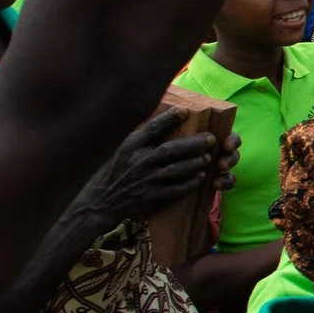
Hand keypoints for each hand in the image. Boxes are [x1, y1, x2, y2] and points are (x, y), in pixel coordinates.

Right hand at [85, 110, 228, 224]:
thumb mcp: (123, 150)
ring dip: (195, 163)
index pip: (152, 129)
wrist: (103, 201)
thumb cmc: (117, 171)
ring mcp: (147, 180)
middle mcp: (139, 162)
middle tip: (210, 139)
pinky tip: (201, 176)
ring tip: (207, 158)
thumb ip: (142, 138)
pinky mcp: (153, 197)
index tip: (184, 111)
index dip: (169, 119)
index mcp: (131, 146)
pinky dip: (191, 182)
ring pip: (177, 169)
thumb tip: (166, 120)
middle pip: (171, 149)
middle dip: (193, 143)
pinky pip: (177, 189)